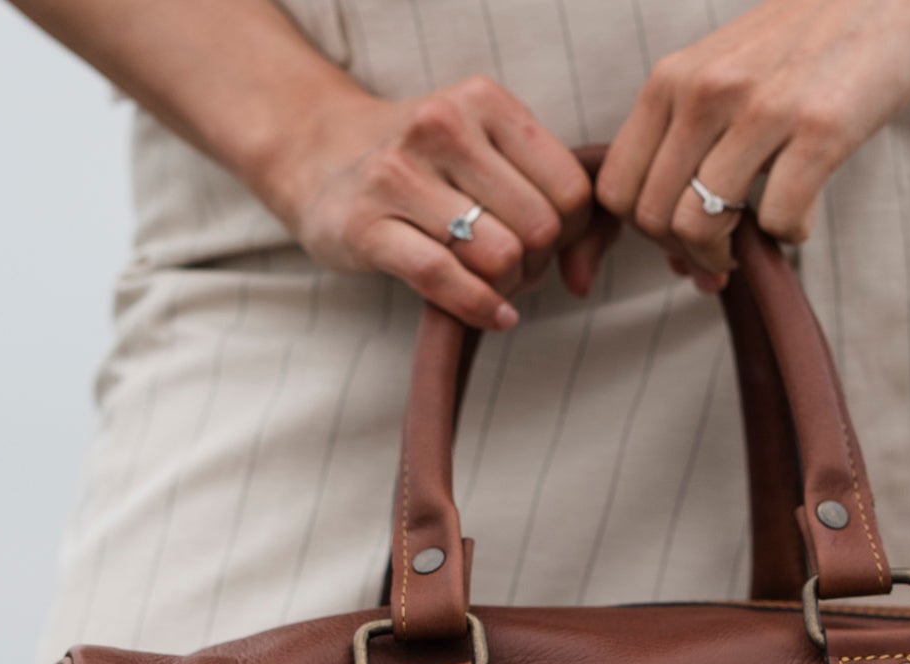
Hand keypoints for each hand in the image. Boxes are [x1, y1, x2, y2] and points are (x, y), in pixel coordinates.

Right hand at [254, 75, 597, 328]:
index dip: (571, 231)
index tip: (546, 242)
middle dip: (538, 262)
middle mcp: (441, 127)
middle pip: (539, 226)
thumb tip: (587, 276)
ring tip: (493, 281)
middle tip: (516, 267)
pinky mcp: (366, 226)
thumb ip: (549, 194)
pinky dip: (482, 308)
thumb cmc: (427, 165)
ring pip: (498, 255)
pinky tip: (495, 315)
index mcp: (482, 101)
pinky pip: (445, 279)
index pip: (570, 188)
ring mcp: (397, 175)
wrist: (322, 159)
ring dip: (507, 286)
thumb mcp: (487, 150)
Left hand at [585, 0, 909, 287]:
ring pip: (702, 225)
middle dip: (688, 253)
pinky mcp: (819, 128)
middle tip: (724, 254)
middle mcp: (705, 91)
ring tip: (755, 240)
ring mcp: (761, 109)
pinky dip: (790, 235)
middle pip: (656, 217)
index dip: (646, 231)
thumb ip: (686, 138)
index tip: (682, 236)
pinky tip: (804, 214)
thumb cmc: (795, 46)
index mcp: (670, 80)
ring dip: (729, 255)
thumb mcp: (718, 74)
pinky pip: (779, 221)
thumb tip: (670, 241)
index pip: (617, 188)